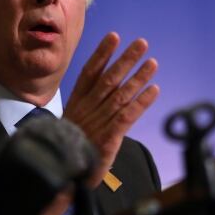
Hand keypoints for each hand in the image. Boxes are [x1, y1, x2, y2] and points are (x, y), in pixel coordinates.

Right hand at [63, 32, 159, 187]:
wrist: (60, 177)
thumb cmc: (70, 148)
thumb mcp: (73, 123)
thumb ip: (86, 106)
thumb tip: (101, 88)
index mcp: (77, 103)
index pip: (89, 73)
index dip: (102, 54)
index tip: (114, 36)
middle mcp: (88, 109)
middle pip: (109, 79)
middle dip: (126, 59)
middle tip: (142, 43)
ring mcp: (98, 123)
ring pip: (121, 95)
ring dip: (138, 77)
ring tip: (153, 63)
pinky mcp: (108, 139)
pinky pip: (127, 117)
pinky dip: (141, 103)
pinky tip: (153, 90)